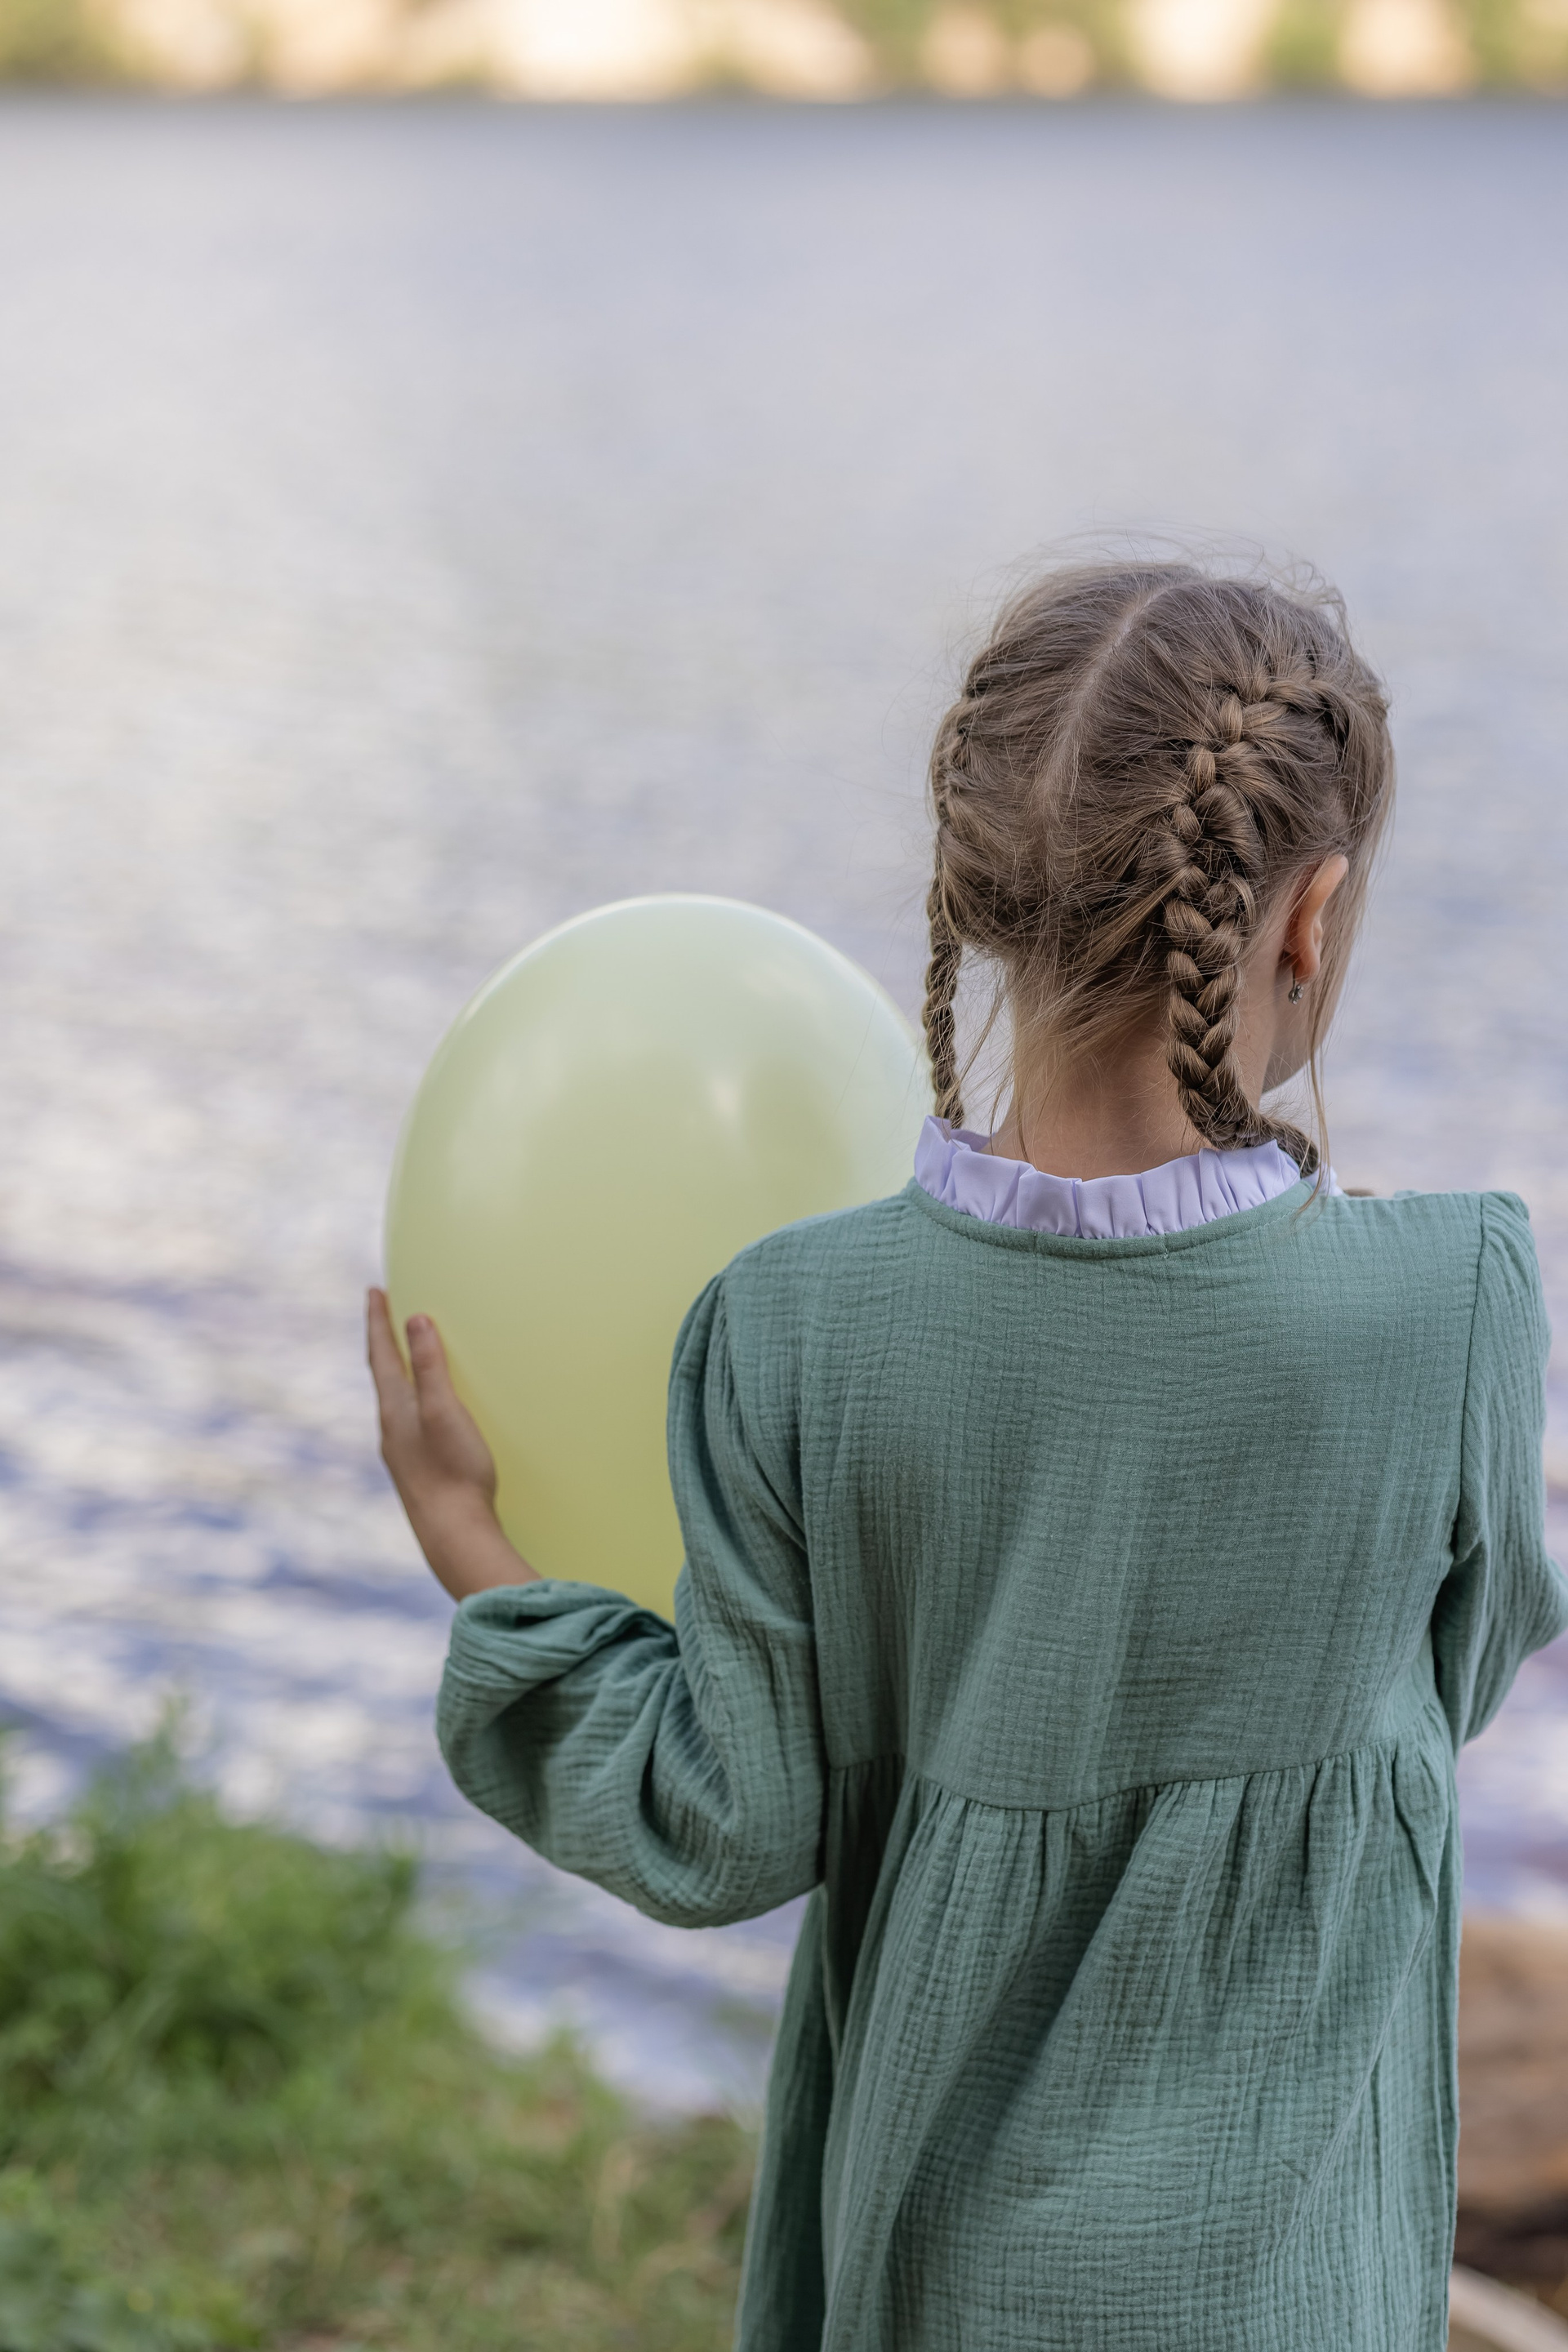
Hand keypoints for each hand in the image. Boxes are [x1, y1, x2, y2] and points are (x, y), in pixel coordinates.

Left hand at [366, 1289, 536, 1599]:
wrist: (454, 1535)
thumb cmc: (453, 1472)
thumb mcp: (445, 1411)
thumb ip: (430, 1367)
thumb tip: (415, 1320)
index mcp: (395, 1410)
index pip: (381, 1354)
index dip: (378, 1321)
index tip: (374, 1290)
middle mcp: (391, 1428)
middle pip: (382, 1374)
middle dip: (384, 1341)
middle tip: (384, 1312)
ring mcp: (402, 1452)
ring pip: (394, 1399)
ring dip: (396, 1369)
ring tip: (403, 1354)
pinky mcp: (418, 1470)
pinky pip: (408, 1420)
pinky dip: (411, 1398)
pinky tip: (424, 1411)